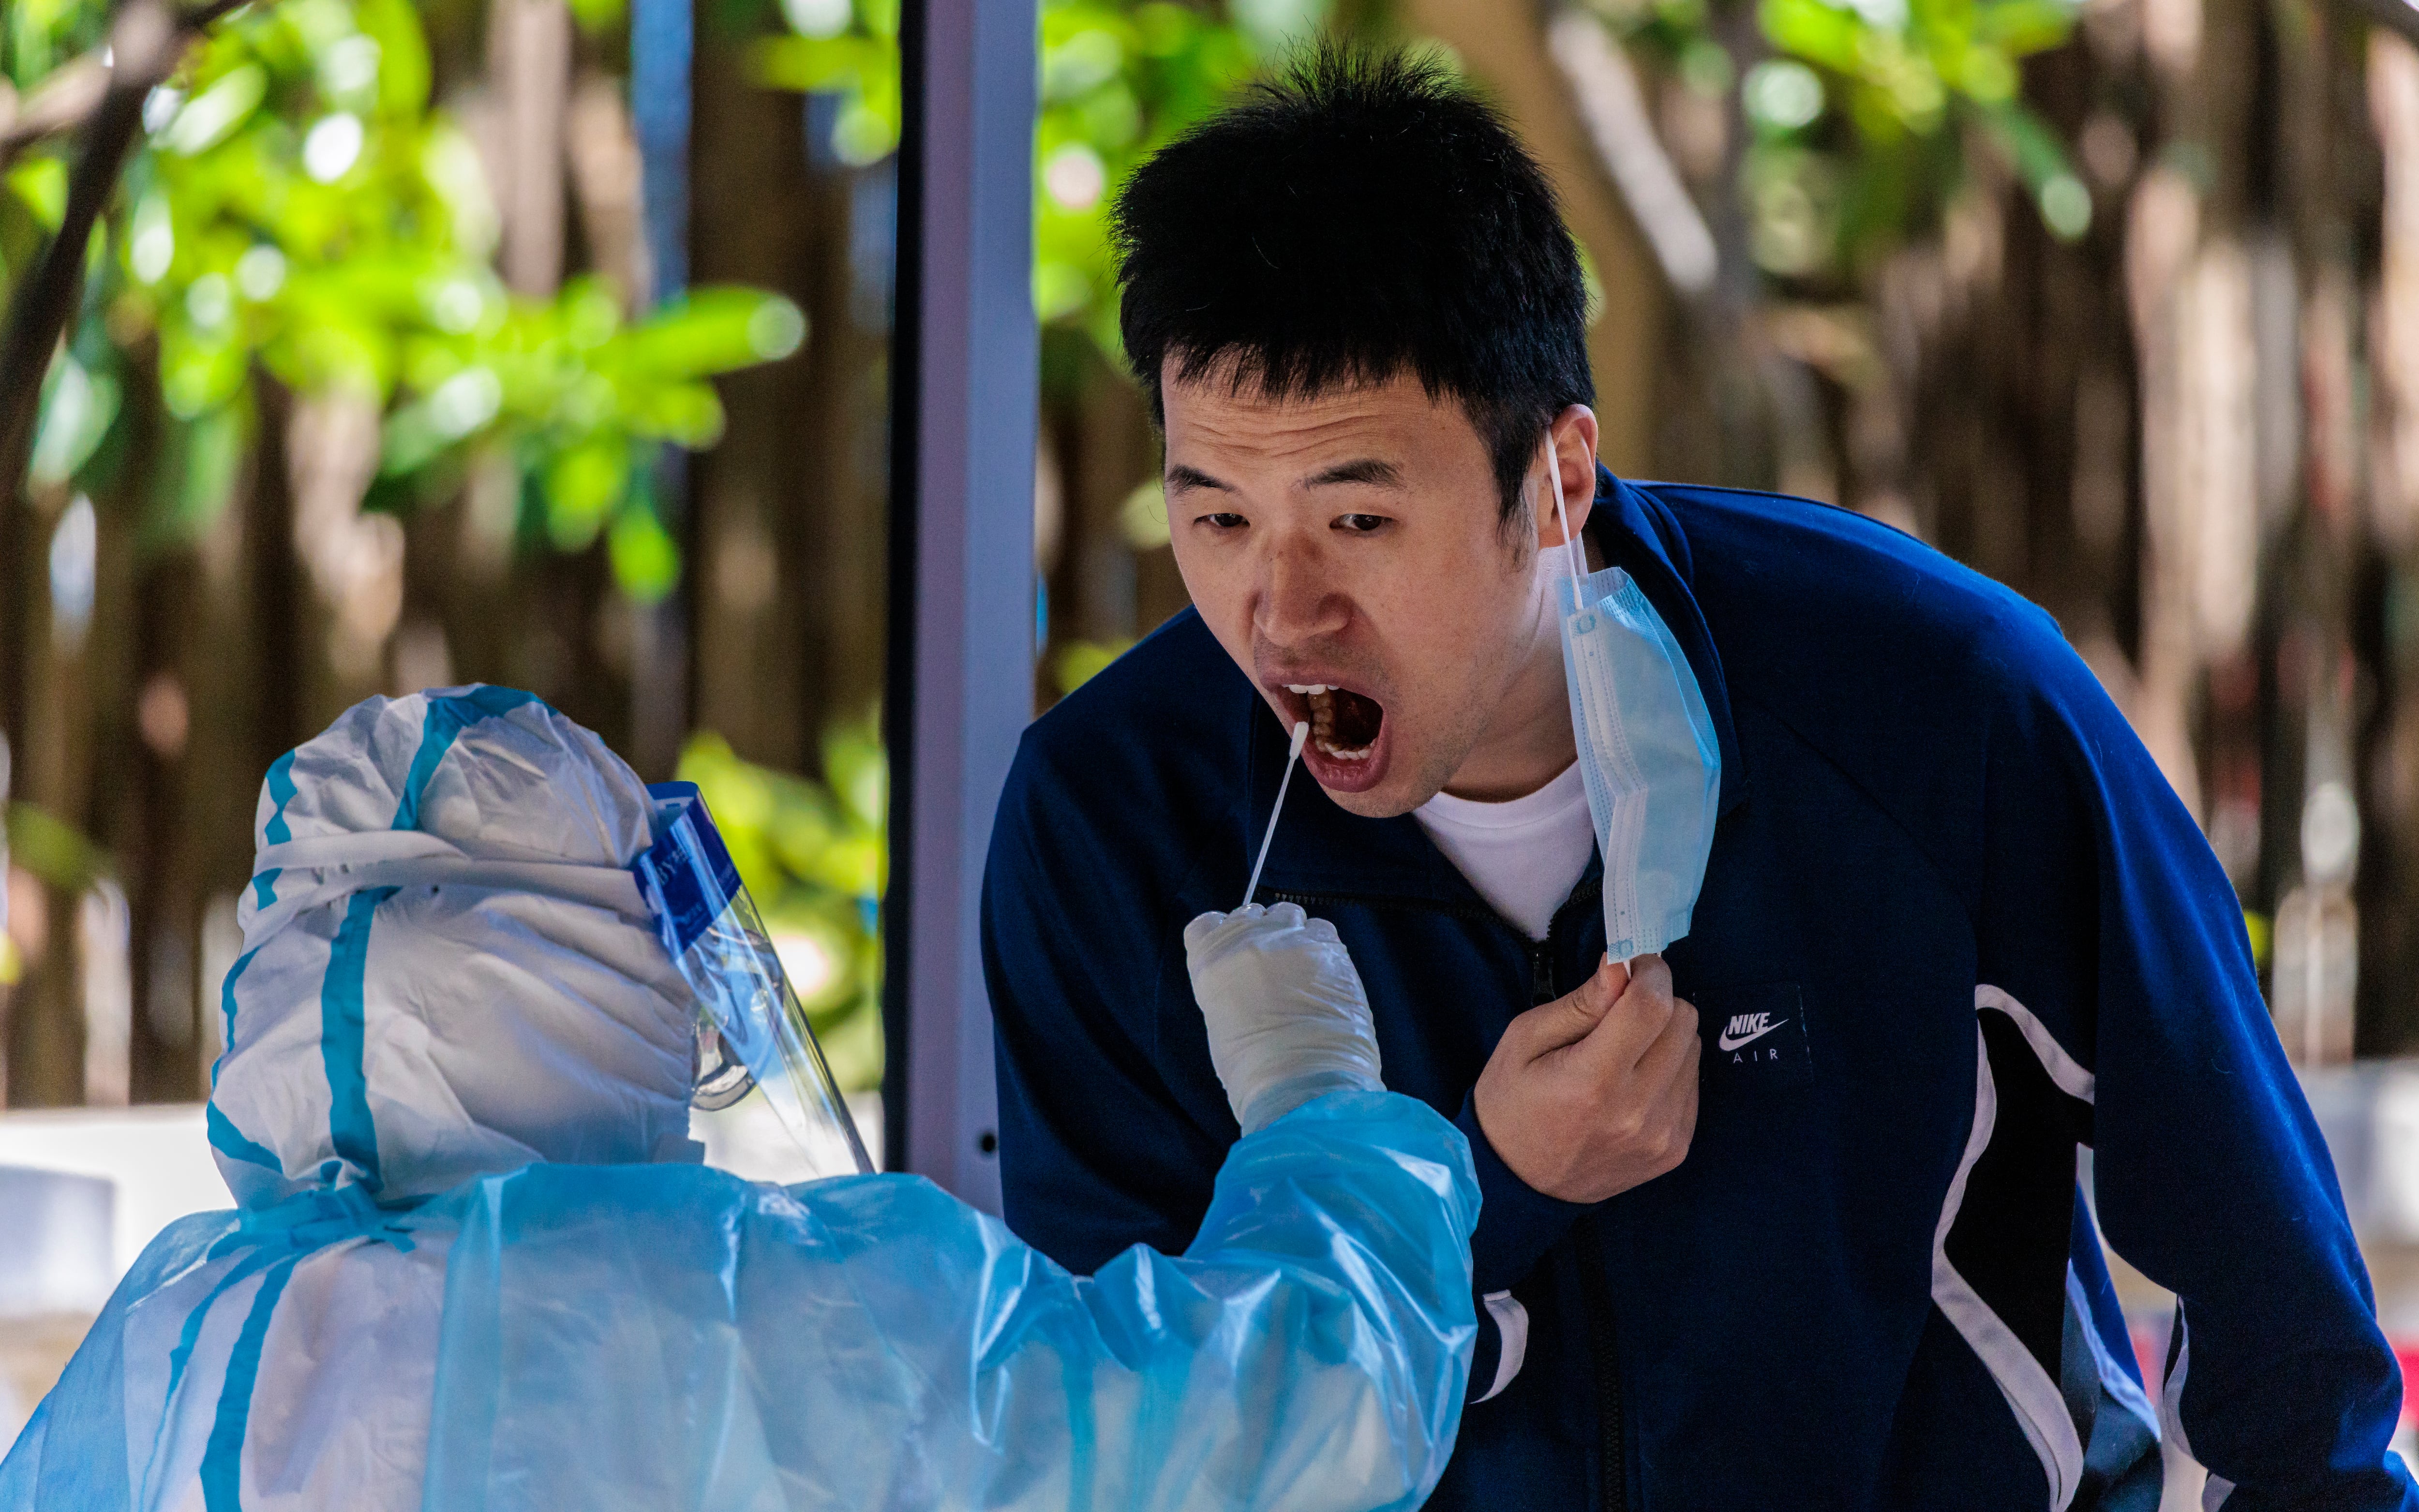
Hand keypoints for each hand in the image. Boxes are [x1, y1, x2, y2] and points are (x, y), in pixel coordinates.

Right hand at [1184, 902, 1383, 1132]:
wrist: (1302, 1081)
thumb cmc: (1253, 1070)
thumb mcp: (1222, 1025)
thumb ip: (1230, 989)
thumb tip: (1247, 980)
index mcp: (1211, 963)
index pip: (1207, 925)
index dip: (1222, 934)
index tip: (1234, 951)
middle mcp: (1247, 941)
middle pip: (1251, 915)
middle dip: (1260, 934)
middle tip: (1272, 966)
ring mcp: (1290, 939)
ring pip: (1288, 915)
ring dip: (1292, 934)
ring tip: (1300, 970)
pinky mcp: (1329, 948)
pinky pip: (1322, 929)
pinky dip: (1322, 946)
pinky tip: (1324, 975)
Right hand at [1472, 953, 1698, 1202]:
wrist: (1515, 1182)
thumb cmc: (1511, 1103)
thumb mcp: (1525, 1040)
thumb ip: (1581, 1003)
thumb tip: (1622, 964)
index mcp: (1593, 1081)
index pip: (1652, 1006)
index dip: (1648, 972)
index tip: (1632, 966)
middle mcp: (1638, 1111)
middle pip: (1683, 1021)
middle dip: (1656, 1001)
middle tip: (1622, 1010)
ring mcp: (1662, 1135)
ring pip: (1693, 1049)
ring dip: (1664, 1037)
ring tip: (1624, 1052)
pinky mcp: (1675, 1149)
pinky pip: (1693, 1084)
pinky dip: (1669, 1070)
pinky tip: (1633, 1082)